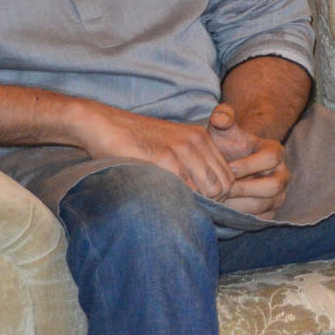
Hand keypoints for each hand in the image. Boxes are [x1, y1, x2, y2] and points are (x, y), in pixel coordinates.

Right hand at [78, 107, 234, 198]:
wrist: (105, 125)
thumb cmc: (136, 141)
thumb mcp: (171, 145)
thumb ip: (189, 163)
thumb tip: (205, 194)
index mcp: (201, 138)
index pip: (228, 176)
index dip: (219, 195)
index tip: (201, 204)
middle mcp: (196, 141)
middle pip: (222, 185)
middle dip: (212, 202)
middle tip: (191, 210)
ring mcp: (181, 149)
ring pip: (209, 188)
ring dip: (198, 203)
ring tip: (179, 207)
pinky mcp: (163, 158)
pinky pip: (184, 188)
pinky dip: (179, 200)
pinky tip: (166, 201)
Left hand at [206, 103, 290, 215]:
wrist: (231, 164)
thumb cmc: (227, 146)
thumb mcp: (223, 129)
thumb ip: (222, 117)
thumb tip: (220, 117)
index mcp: (275, 152)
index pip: (270, 159)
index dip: (249, 165)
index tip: (227, 168)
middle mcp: (282, 174)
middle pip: (272, 187)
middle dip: (244, 190)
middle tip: (221, 191)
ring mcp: (278, 194)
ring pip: (264, 206)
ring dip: (240, 205)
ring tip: (219, 202)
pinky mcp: (270, 211)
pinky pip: (260, 219)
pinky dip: (241, 218)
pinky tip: (224, 211)